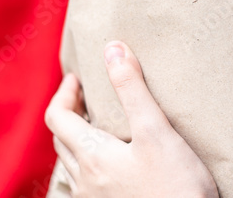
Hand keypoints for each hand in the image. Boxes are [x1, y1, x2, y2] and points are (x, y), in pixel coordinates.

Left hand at [45, 42, 217, 197]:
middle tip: (88, 94)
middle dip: (69, 112)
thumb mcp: (155, 130)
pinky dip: (90, 162)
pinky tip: (113, 160)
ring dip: (77, 138)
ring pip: (72, 164)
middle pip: (61, 140)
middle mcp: (84, 181)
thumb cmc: (176, 185)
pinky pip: (86, 182)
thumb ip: (132, 88)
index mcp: (91, 157)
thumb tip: (112, 48)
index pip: (56, 117)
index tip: (79, 77)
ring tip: (99, 124)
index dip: (64, 92)